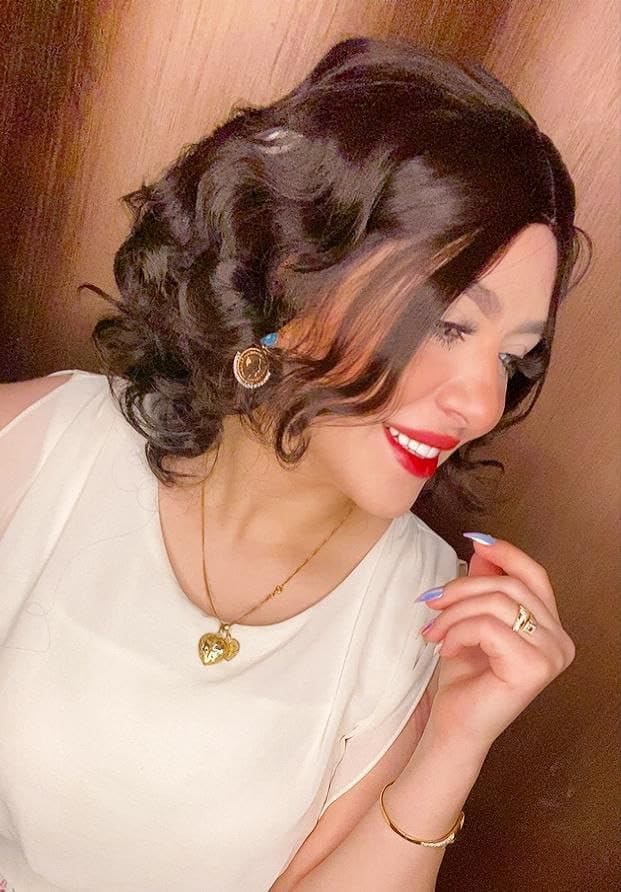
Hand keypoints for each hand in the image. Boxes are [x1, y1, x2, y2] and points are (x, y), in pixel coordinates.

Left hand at [420, 536, 575, 750]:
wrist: (454, 725)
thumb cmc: (464, 677)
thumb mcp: (470, 619)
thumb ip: (484, 585)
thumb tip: (483, 547)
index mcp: (550, 628)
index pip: (535, 576)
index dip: (506, 554)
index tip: (474, 541)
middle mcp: (560, 641)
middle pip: (510, 586)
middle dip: (462, 588)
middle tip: (431, 602)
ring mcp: (551, 656)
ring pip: (497, 603)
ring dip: (454, 613)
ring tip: (434, 631)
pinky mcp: (533, 668)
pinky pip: (488, 626)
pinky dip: (458, 631)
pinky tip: (445, 648)